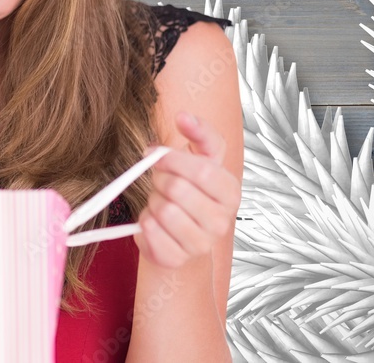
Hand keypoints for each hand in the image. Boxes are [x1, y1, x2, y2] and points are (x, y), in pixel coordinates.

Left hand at [135, 112, 240, 268]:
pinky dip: (143, 221)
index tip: (155, 154)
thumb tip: (183, 116)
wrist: (180, 234)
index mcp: (230, 192)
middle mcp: (221, 221)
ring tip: (159, 202)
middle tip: (159, 181)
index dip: (174, 159)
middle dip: (160, 179)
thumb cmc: (190, 190)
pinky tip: (153, 221)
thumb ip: (198, 132)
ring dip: (152, 200)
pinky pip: (149, 231)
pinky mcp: (177, 258)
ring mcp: (201, 243)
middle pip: (179, 189)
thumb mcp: (200, 158)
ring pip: (163, 210)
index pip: (203, 171)